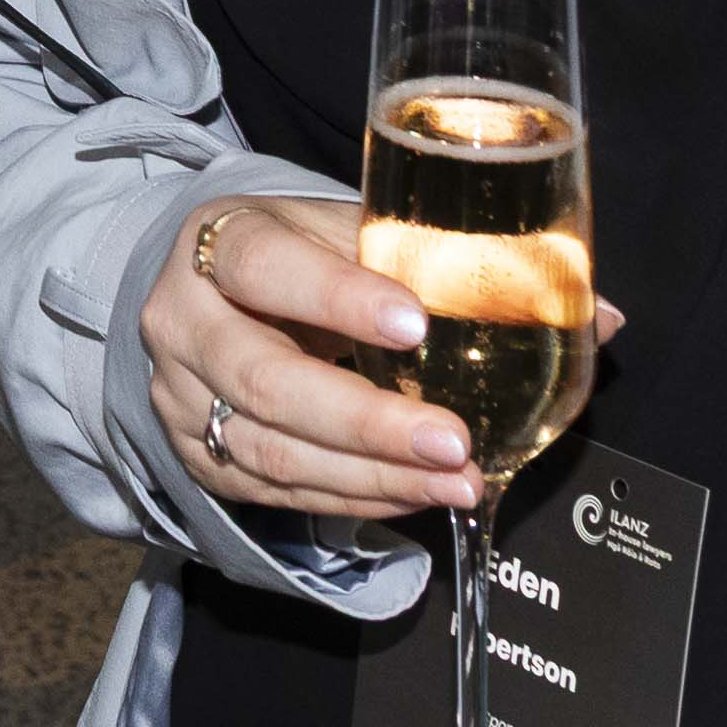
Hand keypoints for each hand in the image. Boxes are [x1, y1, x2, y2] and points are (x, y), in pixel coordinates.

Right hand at [139, 196, 481, 529]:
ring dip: (374, 475)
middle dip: (367, 422)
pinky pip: (280, 492)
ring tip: (456, 481)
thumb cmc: (296, 255)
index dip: (338, 298)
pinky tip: (416, 491)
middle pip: (265, 382)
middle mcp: (183, 323)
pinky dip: (357, 497)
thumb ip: (408, 254)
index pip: (265, 268)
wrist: (213, 296)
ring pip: (273, 453)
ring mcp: (182, 399)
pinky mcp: (200, 457)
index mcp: (215, 242)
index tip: (416, 326)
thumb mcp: (334, 229)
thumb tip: (545, 303)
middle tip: (452, 441)